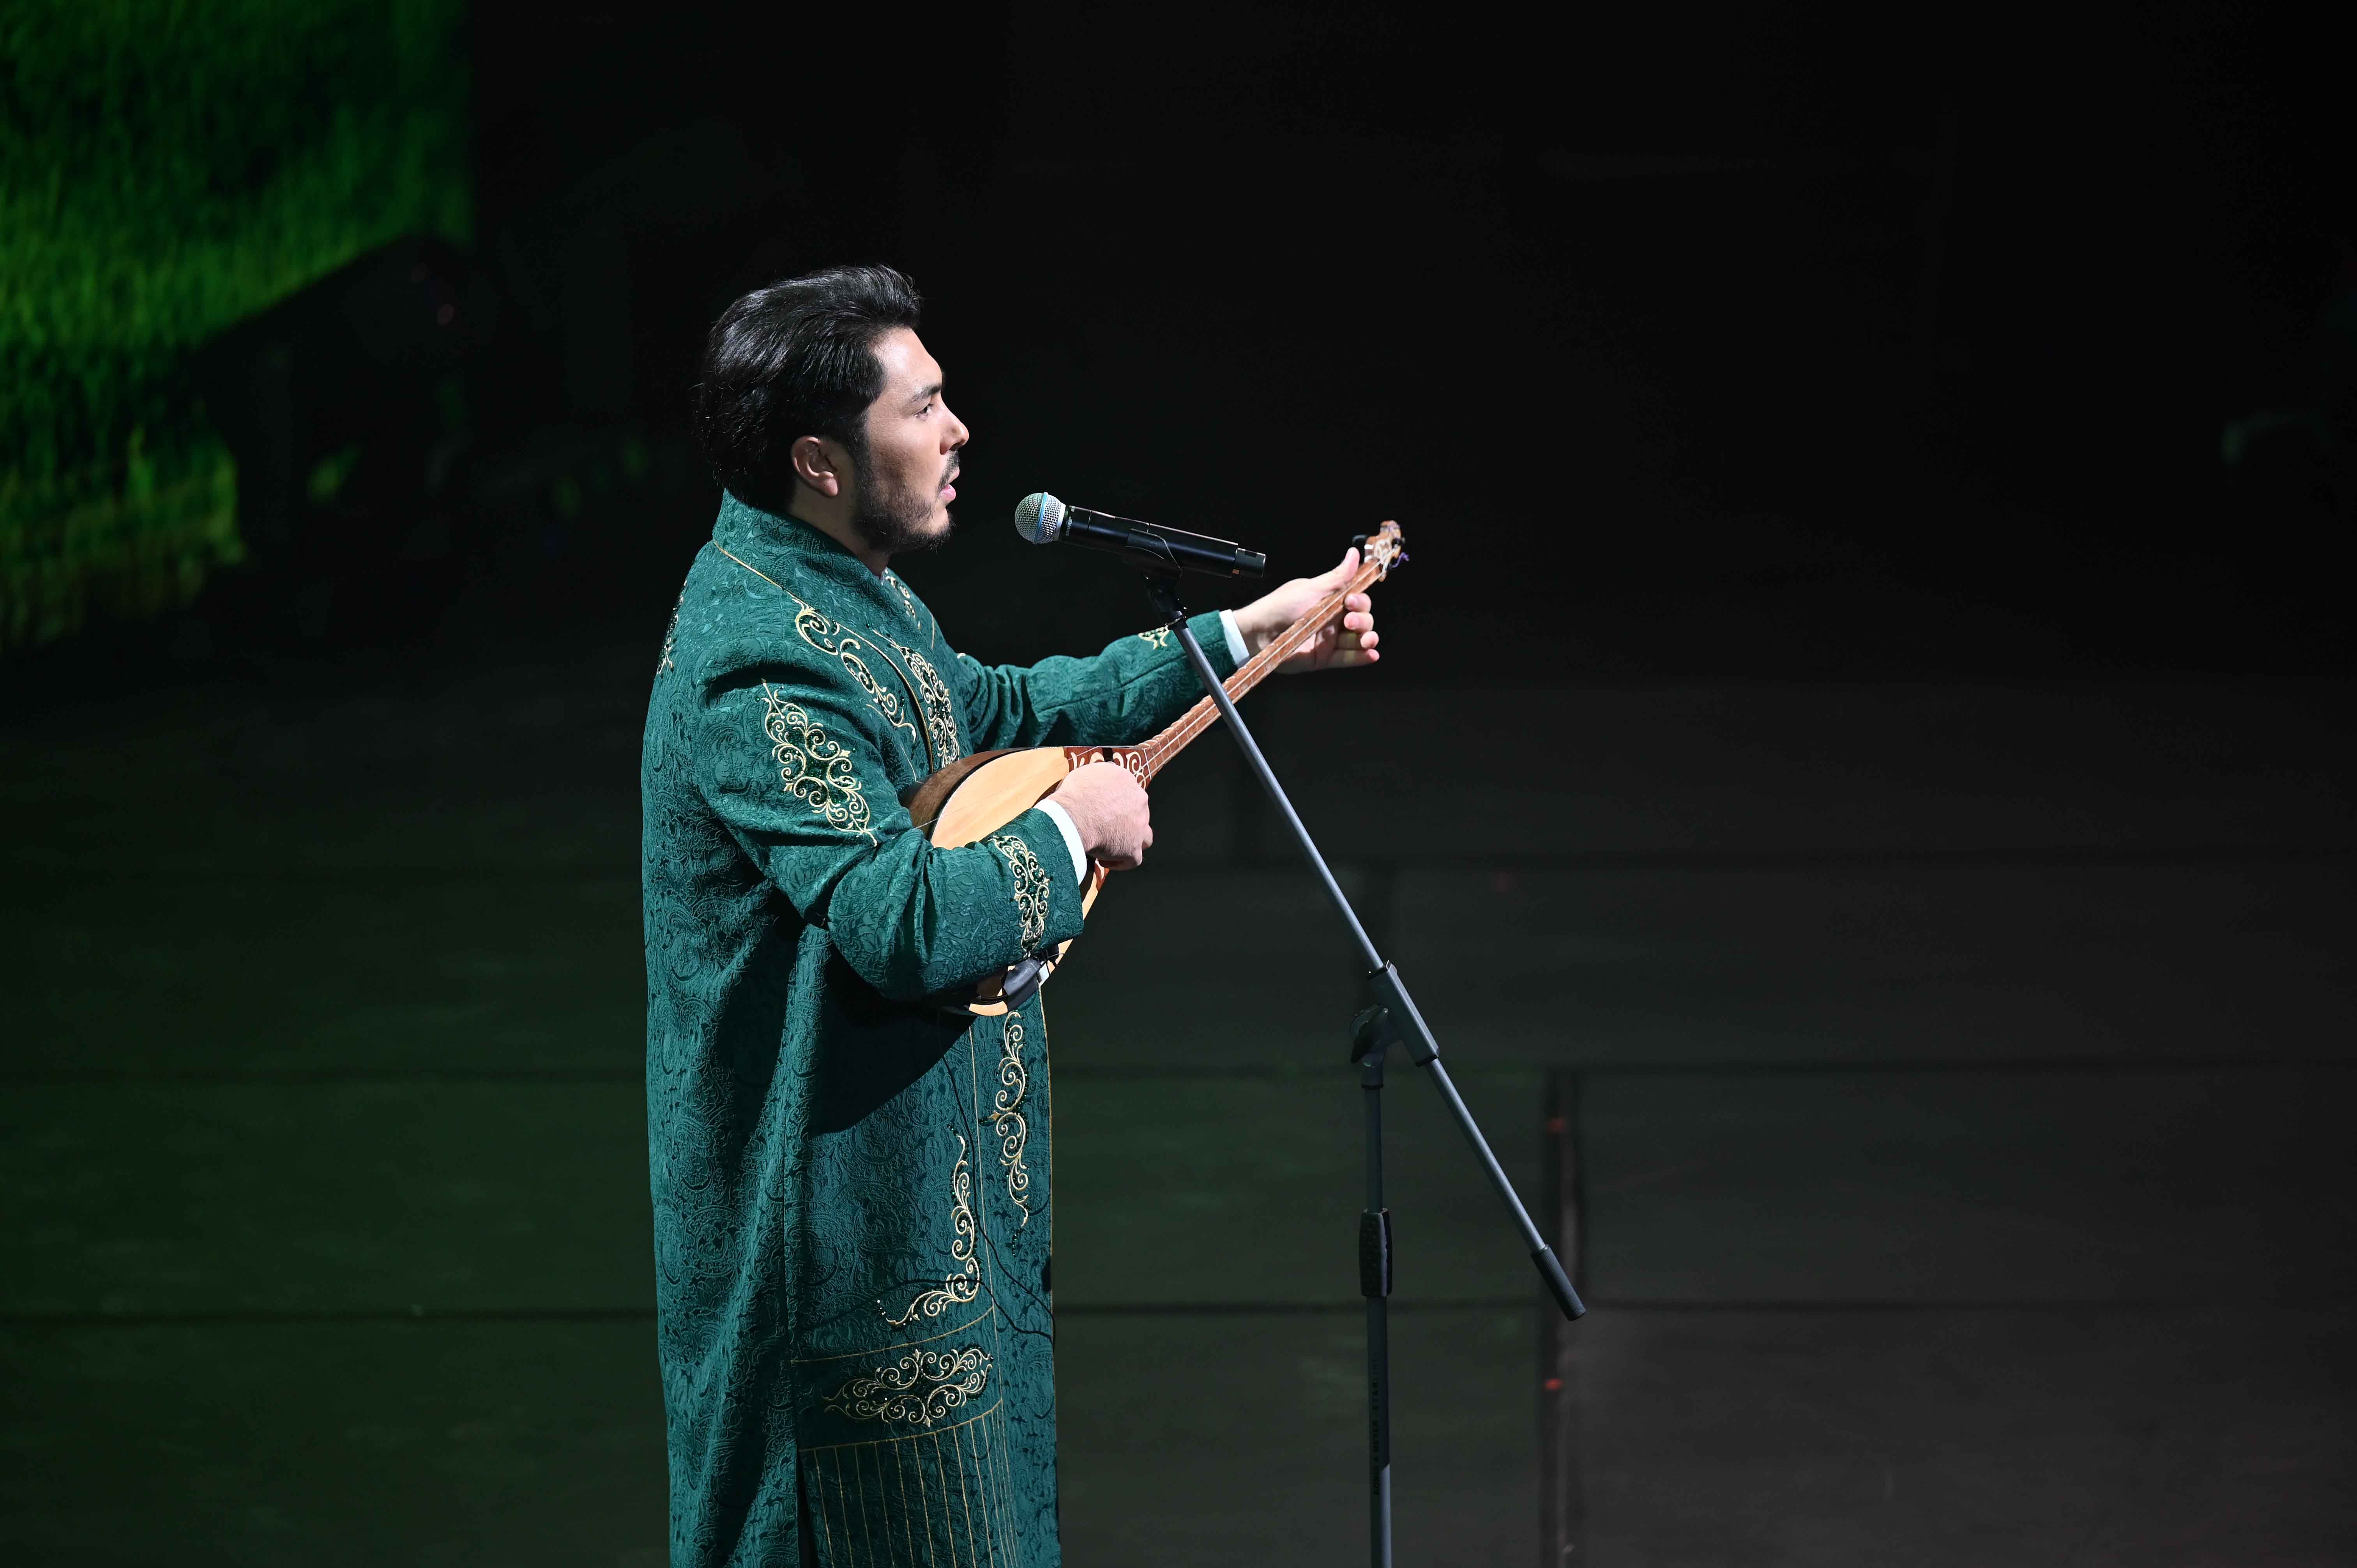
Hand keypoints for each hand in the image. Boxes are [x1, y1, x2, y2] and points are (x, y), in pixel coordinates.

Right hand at [1047, 761, 1152, 869]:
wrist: (1074, 815)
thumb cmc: (1074, 794)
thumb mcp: (1084, 774)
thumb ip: (1096, 779)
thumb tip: (1094, 788)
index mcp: (1126, 780)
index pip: (1127, 792)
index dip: (1115, 804)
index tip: (1102, 812)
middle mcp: (1138, 800)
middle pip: (1138, 813)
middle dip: (1126, 821)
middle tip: (1107, 828)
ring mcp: (1139, 826)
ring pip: (1144, 836)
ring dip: (1131, 841)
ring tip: (1113, 846)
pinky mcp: (1133, 848)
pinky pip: (1133, 860)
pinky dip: (1120, 862)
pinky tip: (1104, 861)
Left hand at [1230, 548, 1380, 673]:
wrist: (1259, 633)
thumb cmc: (1281, 606)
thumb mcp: (1312, 588)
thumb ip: (1338, 577)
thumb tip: (1355, 553)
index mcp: (1330, 601)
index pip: (1358, 600)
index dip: (1361, 601)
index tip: (1350, 601)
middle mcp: (1333, 620)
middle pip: (1363, 619)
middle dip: (1363, 620)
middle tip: (1348, 621)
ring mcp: (1329, 640)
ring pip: (1359, 639)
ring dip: (1367, 638)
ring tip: (1366, 640)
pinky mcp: (1324, 658)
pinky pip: (1348, 658)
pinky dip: (1361, 658)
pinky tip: (1371, 655)